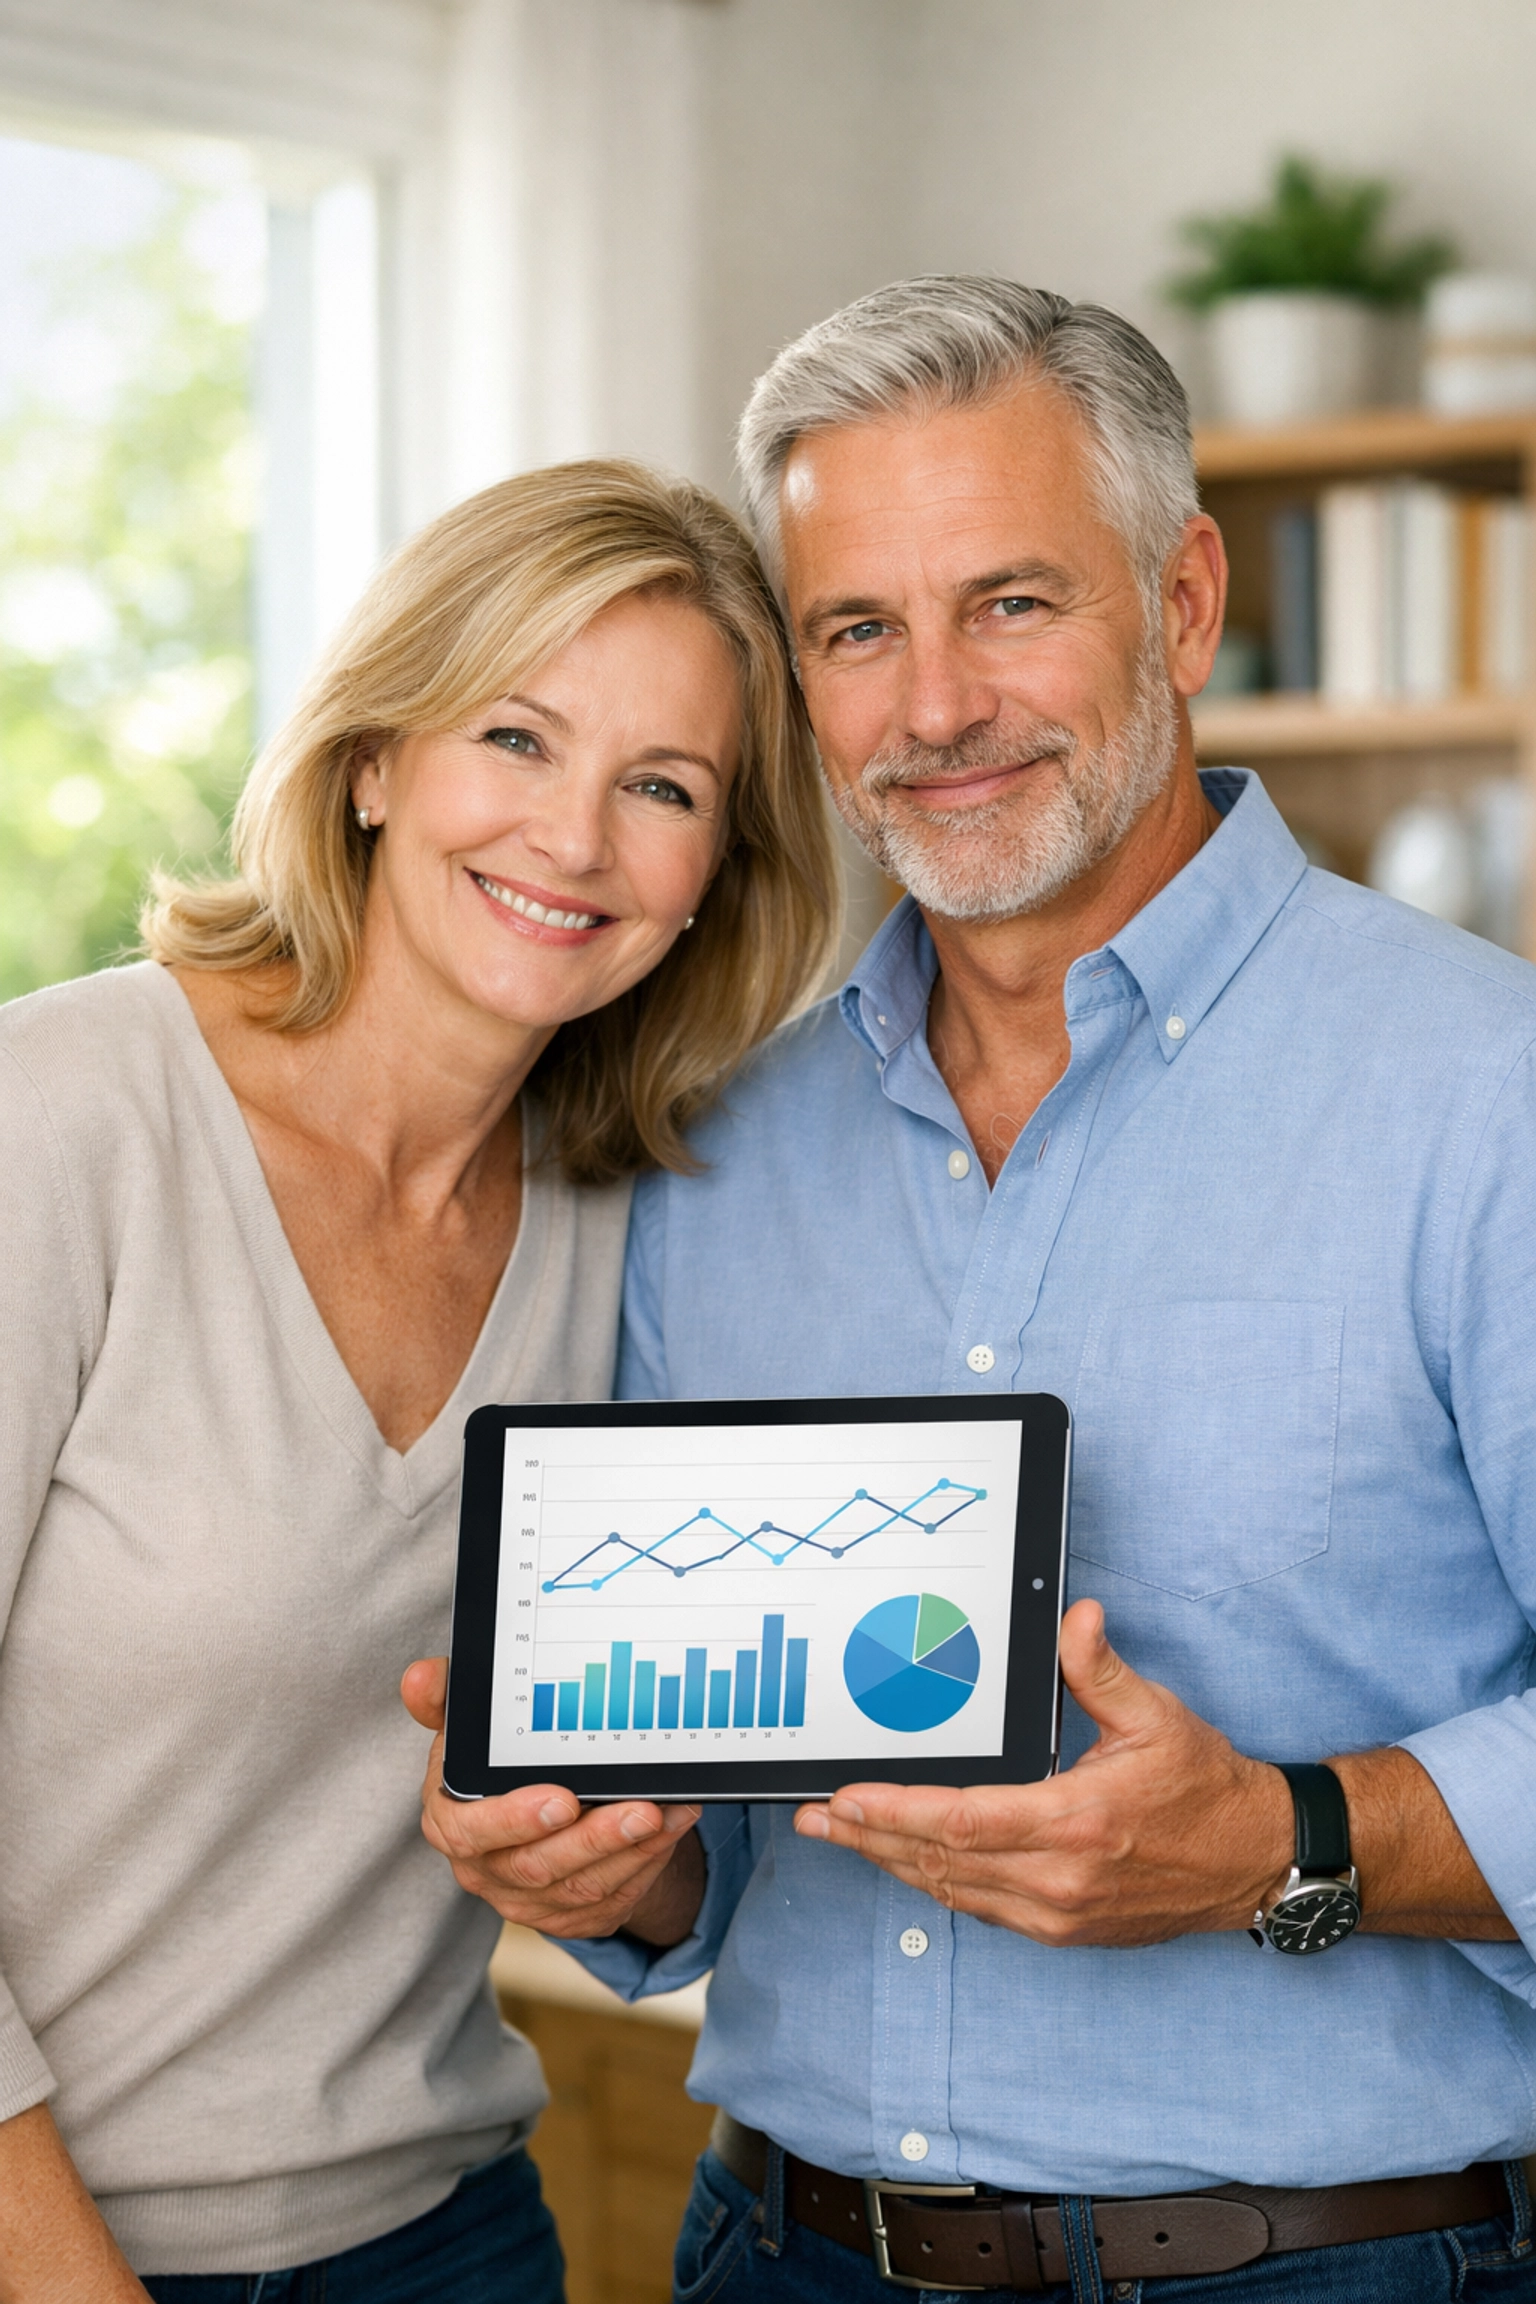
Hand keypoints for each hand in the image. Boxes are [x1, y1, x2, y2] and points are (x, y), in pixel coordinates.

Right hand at [400, 1659, 703, 1941]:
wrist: (533, 1810)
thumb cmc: (497, 1764)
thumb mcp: (468, 1727)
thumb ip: (446, 1697)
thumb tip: (418, 1677)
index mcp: (453, 1822)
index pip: (473, 1832)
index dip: (515, 1820)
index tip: (562, 1799)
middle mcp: (486, 1870)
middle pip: (539, 1867)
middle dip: (595, 1839)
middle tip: (640, 1809)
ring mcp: (528, 1900)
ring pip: (583, 1887)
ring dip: (632, 1851)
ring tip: (668, 1812)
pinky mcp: (570, 1916)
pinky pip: (612, 1899)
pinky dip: (647, 1863)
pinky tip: (672, 1829)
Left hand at [793, 1599, 1291, 1945]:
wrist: (1253, 1860)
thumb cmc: (1205, 1787)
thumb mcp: (1156, 1716)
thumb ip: (1100, 1668)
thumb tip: (1075, 1617)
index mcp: (1075, 1822)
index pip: (961, 1819)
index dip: (895, 1810)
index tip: (848, 1795)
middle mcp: (1059, 1878)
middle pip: (939, 1860)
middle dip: (869, 1837)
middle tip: (816, 1815)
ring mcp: (1059, 1912)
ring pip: (951, 1891)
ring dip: (891, 1863)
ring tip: (842, 1836)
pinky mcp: (1063, 1929)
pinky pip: (980, 1909)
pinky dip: (934, 1883)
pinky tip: (905, 1862)